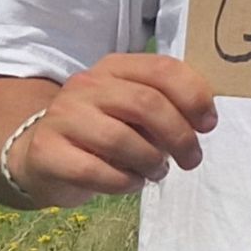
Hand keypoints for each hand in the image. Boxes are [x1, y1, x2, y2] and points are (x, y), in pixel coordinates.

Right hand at [15, 53, 218, 204]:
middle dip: (179, 135)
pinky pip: (94, 170)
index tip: (208, 125)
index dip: (194, 97)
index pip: (163, 69)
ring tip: (157, 172)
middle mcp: (86, 85)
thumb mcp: (134, 112)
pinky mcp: (46, 151)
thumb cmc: (103, 131)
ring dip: (151, 161)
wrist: (42, 155)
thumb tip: (203, 120)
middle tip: (192, 159)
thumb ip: (166, 107)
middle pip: (145, 103)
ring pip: (120, 139)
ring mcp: (62, 116)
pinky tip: (132, 182)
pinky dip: (124, 182)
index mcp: (115, 68)